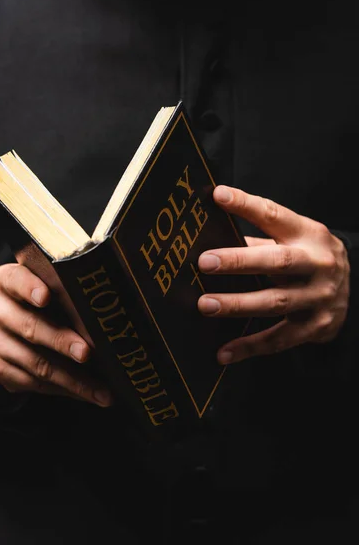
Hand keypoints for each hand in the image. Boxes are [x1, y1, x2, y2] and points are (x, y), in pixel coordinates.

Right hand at [0, 263, 111, 405]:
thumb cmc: (46, 297)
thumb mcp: (50, 284)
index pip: (16, 280)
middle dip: (62, 343)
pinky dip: (63, 390)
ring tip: (102, 391)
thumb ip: (68, 287)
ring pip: (35, 363)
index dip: (30, 288)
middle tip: (88, 354)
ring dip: (72, 380)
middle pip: (31, 327)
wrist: (13, 320)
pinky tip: (86, 393)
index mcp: (5, 280)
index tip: (46, 297)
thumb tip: (107, 304)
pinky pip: (32, 383)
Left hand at [198, 185, 349, 364]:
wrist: (354, 288)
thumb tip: (211, 237)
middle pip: (276, 261)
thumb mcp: (295, 239)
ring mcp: (320, 297)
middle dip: (238, 261)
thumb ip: (259, 238)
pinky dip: (250, 347)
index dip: (245, 204)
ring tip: (206, 304)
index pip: (274, 215)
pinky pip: (279, 339)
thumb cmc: (310, 257)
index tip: (218, 196)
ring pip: (275, 301)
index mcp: (308, 234)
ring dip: (237, 304)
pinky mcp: (316, 326)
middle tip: (205, 262)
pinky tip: (224, 352)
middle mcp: (318, 264)